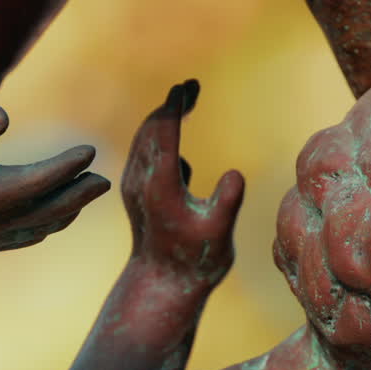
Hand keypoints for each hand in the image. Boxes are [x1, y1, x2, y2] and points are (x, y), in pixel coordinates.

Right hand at [0, 104, 109, 252]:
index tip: (89, 151)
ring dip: (71, 209)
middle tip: (104, 180)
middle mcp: (0, 217)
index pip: (44, 177)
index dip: (69, 165)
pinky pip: (30, 237)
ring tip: (89, 192)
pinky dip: (51, 225)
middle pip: (55, 206)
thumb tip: (5, 118)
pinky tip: (59, 217)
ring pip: (46, 225)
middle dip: (81, 192)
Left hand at [122, 80, 244, 281]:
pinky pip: (144, 153)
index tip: (186, 86)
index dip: (175, 108)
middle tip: (192, 85)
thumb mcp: (219, 235)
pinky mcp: (136, 192)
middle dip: (170, 104)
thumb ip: (227, 202)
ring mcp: (135, 186)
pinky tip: (174, 135)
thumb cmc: (196, 262)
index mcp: (160, 187)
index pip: (164, 134)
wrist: (162, 285)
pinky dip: (159, 135)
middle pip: (151, 129)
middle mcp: (141, 182)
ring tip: (187, 98)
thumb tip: (235, 174)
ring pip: (144, 139)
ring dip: (163, 117)